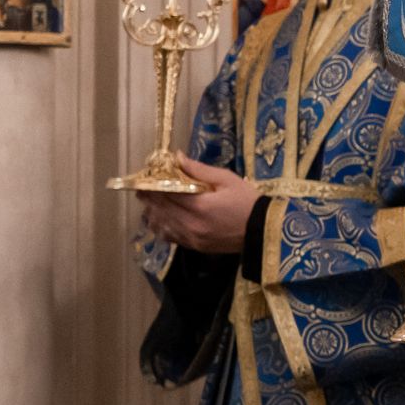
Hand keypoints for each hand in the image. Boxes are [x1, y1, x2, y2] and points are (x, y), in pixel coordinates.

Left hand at [137, 155, 260, 253]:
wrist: (263, 231)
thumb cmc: (248, 201)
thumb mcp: (227, 180)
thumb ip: (200, 170)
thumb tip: (177, 157)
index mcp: (199, 205)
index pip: (167, 193)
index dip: (153, 186)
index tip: (146, 178)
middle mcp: (191, 224)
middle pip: (161, 209)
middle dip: (149, 199)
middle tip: (141, 190)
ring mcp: (192, 238)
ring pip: (163, 225)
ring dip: (153, 214)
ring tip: (148, 205)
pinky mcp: (196, 246)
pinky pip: (172, 237)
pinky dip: (162, 228)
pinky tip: (159, 222)